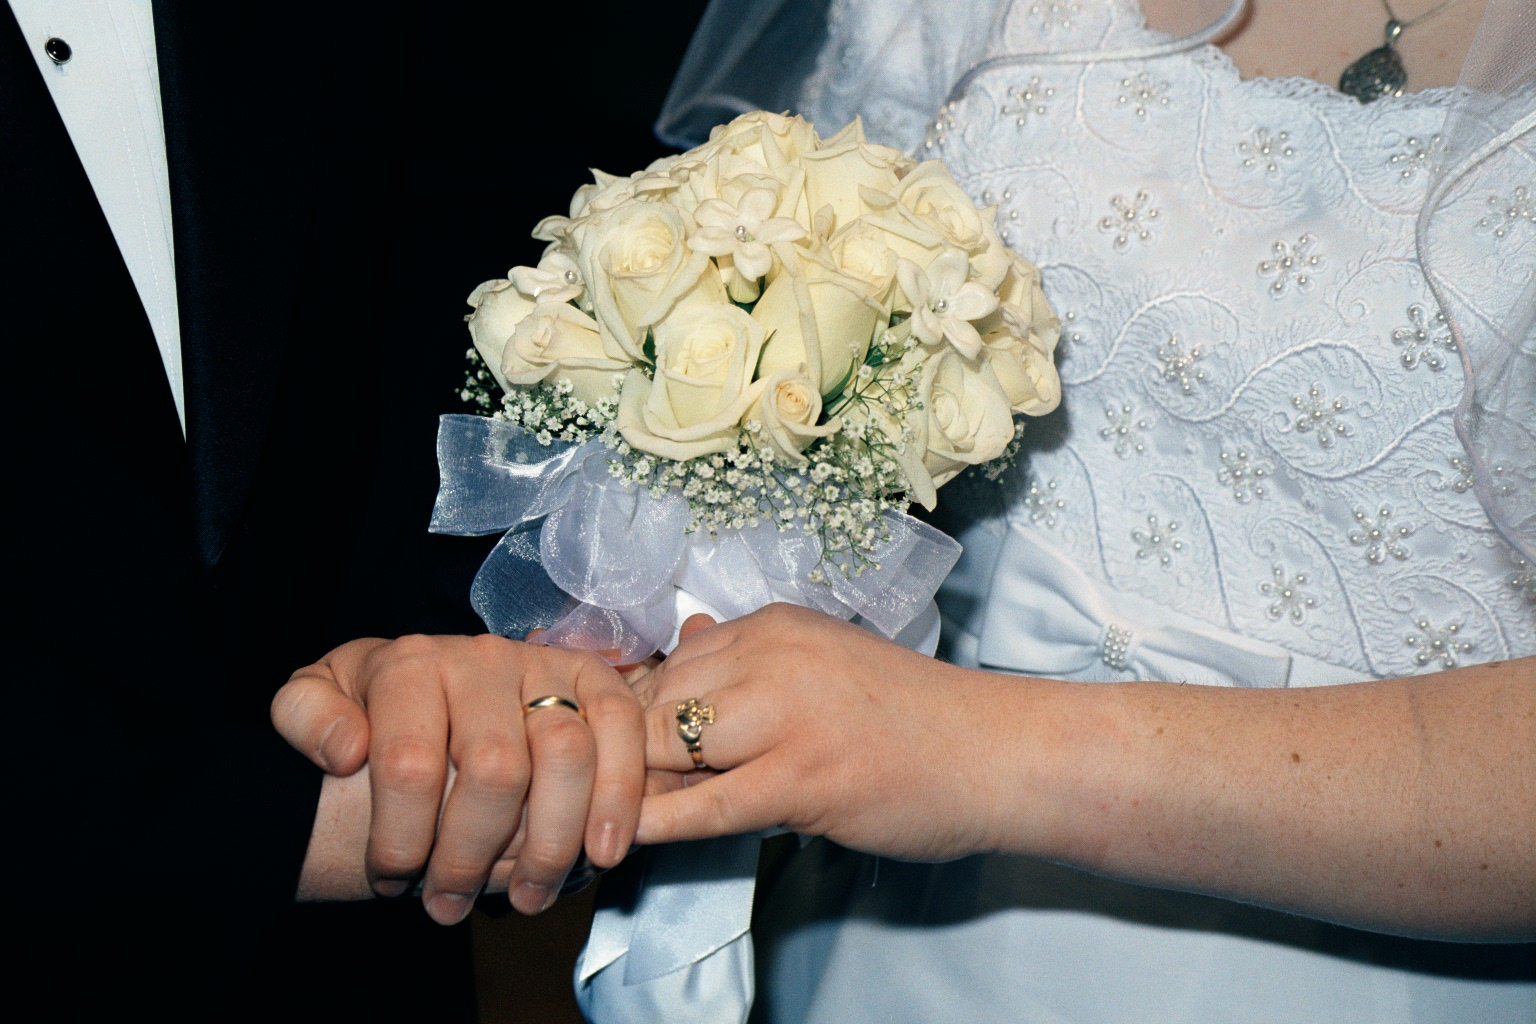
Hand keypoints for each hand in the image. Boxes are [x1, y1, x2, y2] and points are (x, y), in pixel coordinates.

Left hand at [272, 635, 644, 920]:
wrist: (427, 680)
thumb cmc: (371, 705)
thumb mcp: (313, 700)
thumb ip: (305, 717)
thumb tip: (347, 750)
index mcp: (410, 663)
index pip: (410, 763)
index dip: (401, 839)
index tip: (390, 881)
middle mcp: (483, 657)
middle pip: (495, 769)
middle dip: (472, 856)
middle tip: (449, 903)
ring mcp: (544, 666)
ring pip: (567, 753)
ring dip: (551, 843)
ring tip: (527, 896)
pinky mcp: (594, 680)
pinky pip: (622, 728)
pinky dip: (621, 793)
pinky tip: (602, 851)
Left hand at [636, 605, 1017, 860]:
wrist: (995, 752)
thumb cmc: (912, 716)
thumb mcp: (823, 662)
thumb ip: (750, 658)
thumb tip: (680, 640)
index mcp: (773, 625)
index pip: (669, 665)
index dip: (641, 714)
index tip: (631, 752)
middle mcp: (771, 656)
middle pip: (656, 702)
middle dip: (628, 751)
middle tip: (617, 790)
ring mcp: (785, 715)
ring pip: (665, 746)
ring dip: (634, 785)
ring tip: (616, 816)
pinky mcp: (801, 777)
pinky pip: (705, 805)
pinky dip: (657, 822)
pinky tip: (629, 836)